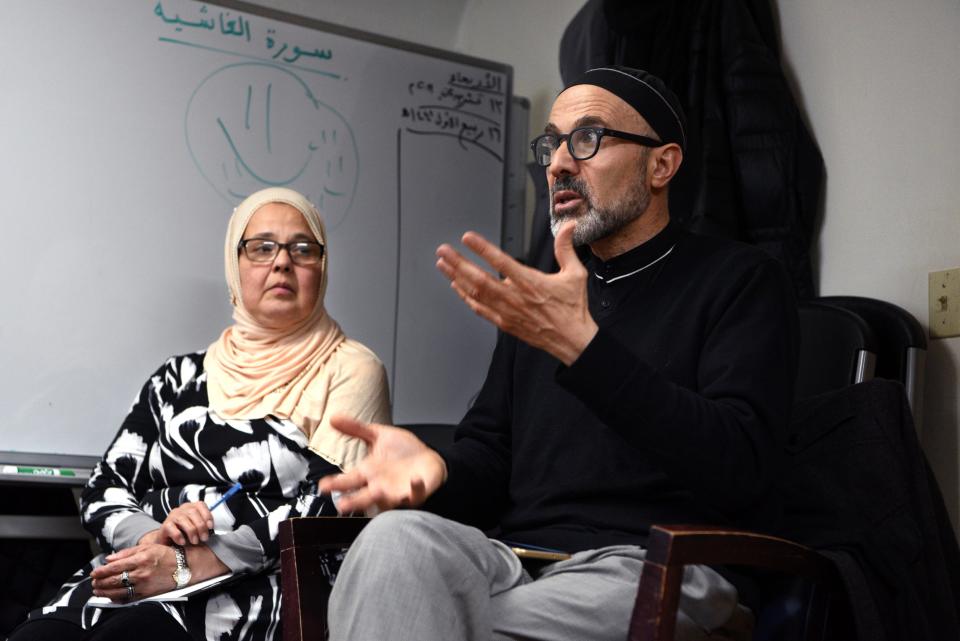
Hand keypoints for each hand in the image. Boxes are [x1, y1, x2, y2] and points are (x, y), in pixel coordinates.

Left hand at [89, 543, 176, 600]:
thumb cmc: (164, 555)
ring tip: (97, 590)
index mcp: (141, 559)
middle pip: (115, 580)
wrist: (183, 566)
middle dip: (100, 582)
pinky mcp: (147, 594)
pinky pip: (129, 598)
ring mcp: (144, 585)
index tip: (94, 572)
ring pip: (119, 591)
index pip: (115, 567)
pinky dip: (117, 598)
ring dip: (105, 592)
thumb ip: (126, 553)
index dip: (101, 571)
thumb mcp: (146, 547)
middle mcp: (142, 573)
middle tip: (93, 582)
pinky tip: (111, 596)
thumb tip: (109, 559)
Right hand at [149, 500, 214, 545]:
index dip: (207, 515)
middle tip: (204, 538)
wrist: (169, 544)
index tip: (211, 527)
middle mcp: (181, 509)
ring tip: (195, 542)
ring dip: (191, 532)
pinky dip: (179, 536)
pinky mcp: (165, 525)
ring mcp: (172, 516)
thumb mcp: (198, 530)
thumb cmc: (186, 536)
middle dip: (201, 526)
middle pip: (193, 512)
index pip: (200, 505)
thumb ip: (204, 526)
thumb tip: (212, 529)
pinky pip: (172, 529)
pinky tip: (183, 543)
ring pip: (183, 520)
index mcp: (191, 507)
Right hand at [317, 415, 446, 513]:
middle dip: (353, 501)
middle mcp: (380, 486)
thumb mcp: (378, 435)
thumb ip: (356, 429)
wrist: (428, 459)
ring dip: (382, 499)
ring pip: (387, 502)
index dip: (335, 483)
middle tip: (342, 505)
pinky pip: (415, 493)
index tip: (323, 486)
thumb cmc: (402, 452)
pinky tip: (414, 481)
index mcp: (369, 472)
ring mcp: (397, 491)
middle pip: (363, 496)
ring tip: (377, 493)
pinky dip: (415, 489)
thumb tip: (334, 418)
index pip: (349, 480)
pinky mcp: (416, 492)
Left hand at [435, 220, 597, 365]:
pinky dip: (466, 298)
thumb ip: (566, 248)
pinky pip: (481, 309)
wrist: (572, 340)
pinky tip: (457, 287)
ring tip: (443, 265)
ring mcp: (507, 311)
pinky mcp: (505, 323)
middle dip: (459, 263)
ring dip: (457, 277)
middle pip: (480, 278)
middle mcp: (515, 297)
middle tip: (444, 251)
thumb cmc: (572, 308)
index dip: (483, 249)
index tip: (468, 238)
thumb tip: (568, 227)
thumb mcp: (575, 274)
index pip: (502, 262)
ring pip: (476, 293)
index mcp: (531, 283)